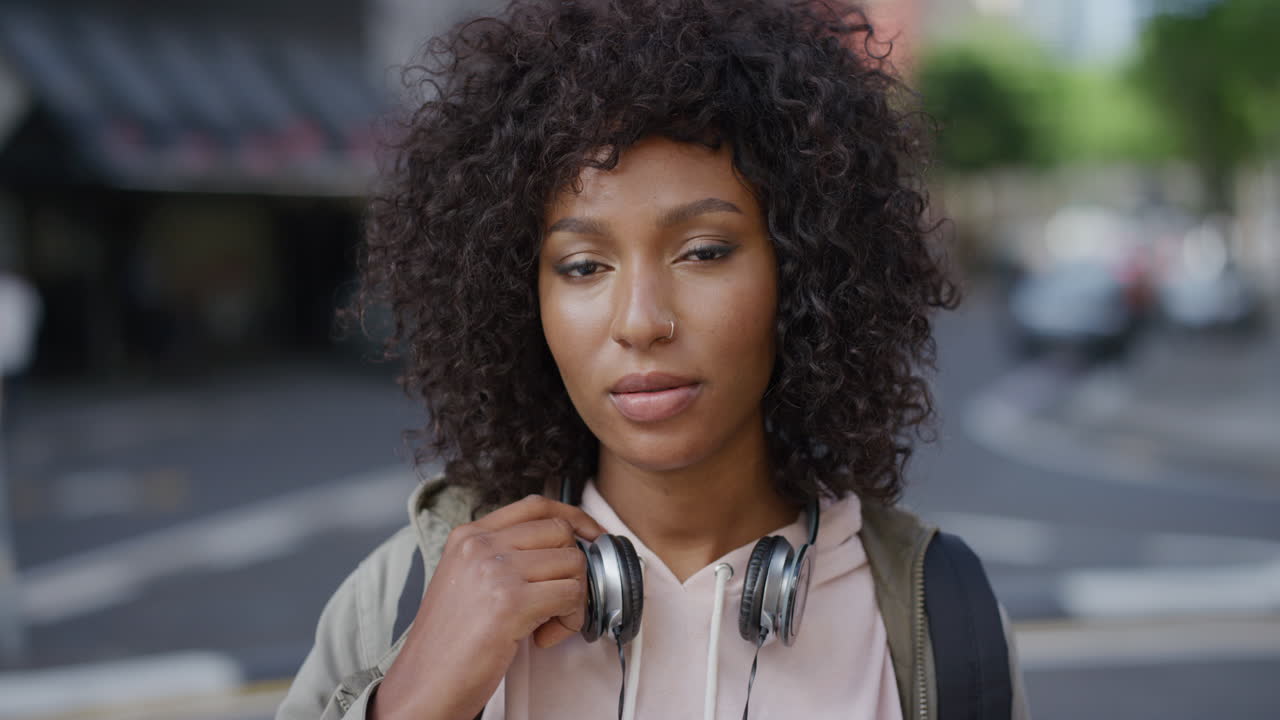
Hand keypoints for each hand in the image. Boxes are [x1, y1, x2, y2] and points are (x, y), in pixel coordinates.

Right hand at [370, 494, 604, 719]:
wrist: (425, 684)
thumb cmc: (448, 642)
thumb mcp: (467, 580)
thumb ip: (503, 556)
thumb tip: (560, 548)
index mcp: (468, 535)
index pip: (535, 506)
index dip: (574, 518)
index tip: (592, 537)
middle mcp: (479, 545)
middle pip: (560, 532)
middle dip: (575, 568)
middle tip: (562, 601)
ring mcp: (495, 570)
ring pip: (573, 563)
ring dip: (575, 599)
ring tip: (550, 624)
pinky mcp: (511, 602)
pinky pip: (571, 595)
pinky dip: (570, 620)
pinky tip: (544, 638)